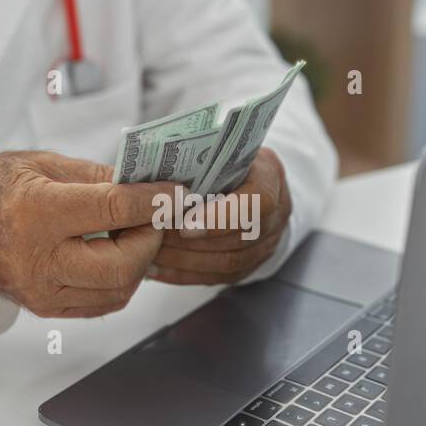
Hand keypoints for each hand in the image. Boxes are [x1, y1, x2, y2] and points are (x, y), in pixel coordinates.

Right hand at [0, 151, 172, 317]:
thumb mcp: (44, 164)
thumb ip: (97, 177)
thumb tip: (144, 185)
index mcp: (37, 212)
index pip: (114, 209)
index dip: (153, 201)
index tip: (174, 192)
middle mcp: (38, 259)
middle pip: (122, 264)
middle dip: (150, 240)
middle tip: (153, 218)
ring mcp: (41, 290)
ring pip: (117, 290)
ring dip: (139, 263)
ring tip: (135, 235)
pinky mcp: (45, 307)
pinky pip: (101, 304)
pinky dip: (120, 282)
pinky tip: (118, 257)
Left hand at [149, 148, 290, 284]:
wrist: (252, 183)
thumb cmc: (227, 162)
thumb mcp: (219, 149)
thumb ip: (199, 161)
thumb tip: (154, 177)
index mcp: (269, 177)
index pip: (257, 201)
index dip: (222, 216)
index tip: (185, 224)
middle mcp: (276, 214)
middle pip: (238, 237)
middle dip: (191, 240)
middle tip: (153, 235)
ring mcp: (267, 243)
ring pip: (227, 262)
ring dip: (183, 259)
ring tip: (149, 250)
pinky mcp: (250, 266)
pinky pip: (216, 277)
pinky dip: (183, 274)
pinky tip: (155, 268)